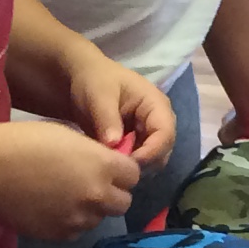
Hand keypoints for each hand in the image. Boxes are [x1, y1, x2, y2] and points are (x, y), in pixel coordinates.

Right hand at [0, 118, 140, 238]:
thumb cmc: (24, 142)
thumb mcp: (68, 137)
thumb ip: (95, 154)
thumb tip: (106, 166)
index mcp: (103, 166)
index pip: (134, 174)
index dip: (122, 170)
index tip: (109, 167)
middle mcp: (97, 196)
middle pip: (123, 202)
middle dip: (113, 193)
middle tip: (91, 183)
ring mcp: (79, 219)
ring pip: (99, 218)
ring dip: (91, 209)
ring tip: (67, 195)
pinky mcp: (60, 235)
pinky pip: (77, 230)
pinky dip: (71, 221)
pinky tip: (52, 207)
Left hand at [55, 49, 176, 171]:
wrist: (83, 78)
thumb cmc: (95, 80)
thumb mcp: (99, 95)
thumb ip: (107, 119)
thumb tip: (114, 144)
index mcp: (156, 105)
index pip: (165, 134)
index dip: (151, 152)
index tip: (127, 164)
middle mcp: (158, 121)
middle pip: (163, 151)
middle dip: (143, 163)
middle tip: (117, 169)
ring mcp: (148, 134)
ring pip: (152, 160)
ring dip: (135, 167)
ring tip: (112, 166)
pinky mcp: (137, 143)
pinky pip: (138, 161)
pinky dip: (127, 165)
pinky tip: (110, 164)